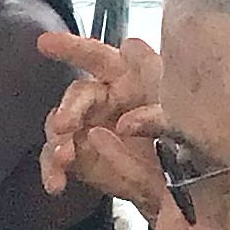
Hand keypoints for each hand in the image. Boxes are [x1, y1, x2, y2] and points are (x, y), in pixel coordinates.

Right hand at [39, 27, 168, 208]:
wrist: (179, 186)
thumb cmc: (183, 142)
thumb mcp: (180, 122)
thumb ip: (158, 116)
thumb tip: (126, 123)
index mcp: (127, 80)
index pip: (98, 57)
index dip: (72, 47)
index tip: (46, 43)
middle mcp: (102, 99)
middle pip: (78, 94)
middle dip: (70, 108)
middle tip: (66, 125)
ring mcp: (86, 127)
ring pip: (60, 126)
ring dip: (58, 141)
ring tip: (65, 157)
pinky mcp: (77, 155)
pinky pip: (55, 159)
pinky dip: (52, 170)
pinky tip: (56, 183)